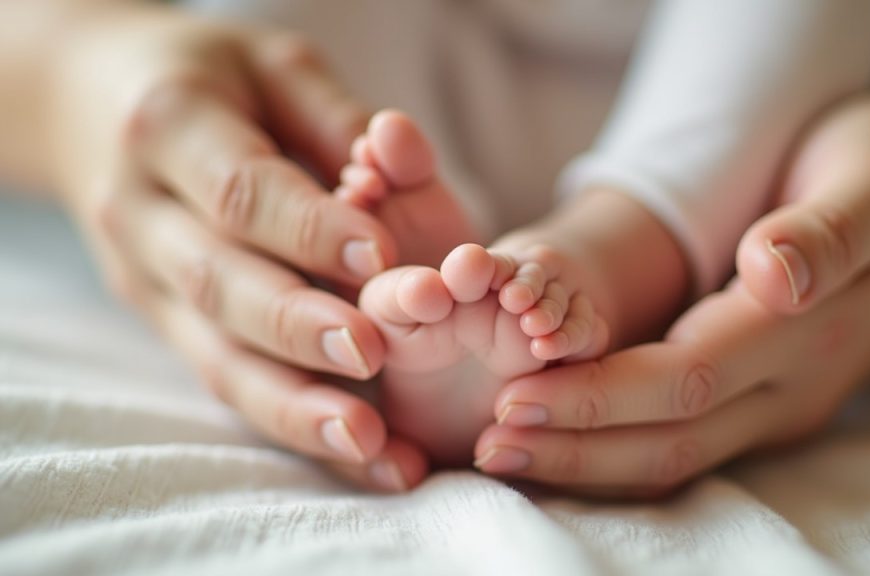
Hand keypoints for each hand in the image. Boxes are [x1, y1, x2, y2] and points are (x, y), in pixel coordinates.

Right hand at [47, 3, 427, 489]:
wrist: (93, 104)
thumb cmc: (209, 78)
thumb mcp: (271, 64)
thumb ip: (333, 115)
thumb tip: (402, 156)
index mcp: (169, 130)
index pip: (242, 192)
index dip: (309, 229)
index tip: (381, 257)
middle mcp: (143, 214)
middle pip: (220, 284)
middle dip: (298, 327)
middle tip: (372, 354)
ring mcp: (146, 279)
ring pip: (215, 356)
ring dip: (294, 406)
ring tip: (369, 443)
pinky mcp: (163, 322)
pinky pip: (224, 379)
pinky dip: (290, 421)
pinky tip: (356, 455)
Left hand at [473, 92, 869, 495]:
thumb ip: (830, 231)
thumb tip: (773, 270)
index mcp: (809, 330)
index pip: (688, 379)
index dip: (600, 397)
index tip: (514, 397)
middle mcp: (794, 384)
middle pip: (673, 437)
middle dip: (576, 445)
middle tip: (487, 443)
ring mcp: (783, 403)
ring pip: (679, 457)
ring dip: (589, 464)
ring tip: (504, 455)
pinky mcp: (769, 402)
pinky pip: (690, 445)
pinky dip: (619, 453)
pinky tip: (564, 444)